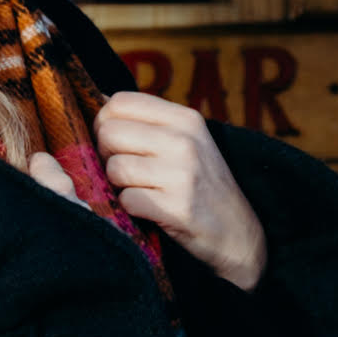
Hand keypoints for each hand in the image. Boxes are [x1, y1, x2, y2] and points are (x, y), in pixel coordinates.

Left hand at [93, 93, 266, 290]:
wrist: (237, 234)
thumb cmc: (202, 185)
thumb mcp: (187, 142)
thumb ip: (149, 123)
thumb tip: (100, 102)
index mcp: (186, 119)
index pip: (120, 102)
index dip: (105, 122)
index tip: (116, 142)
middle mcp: (185, 141)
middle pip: (109, 134)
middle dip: (107, 156)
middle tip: (127, 172)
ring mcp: (182, 174)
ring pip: (114, 168)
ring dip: (118, 185)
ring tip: (142, 191)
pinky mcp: (177, 207)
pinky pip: (126, 200)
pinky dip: (130, 208)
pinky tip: (149, 210)